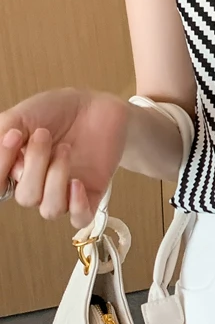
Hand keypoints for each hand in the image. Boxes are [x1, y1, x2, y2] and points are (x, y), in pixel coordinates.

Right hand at [0, 88, 130, 227]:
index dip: (3, 167)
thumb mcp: (19, 117)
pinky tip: (77, 182)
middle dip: (35, 164)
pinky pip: (80, 218)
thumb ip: (0, 136)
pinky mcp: (91, 193)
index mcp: (15, 170)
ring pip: (50, 209)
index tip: (14, 135)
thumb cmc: (56, 111)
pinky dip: (77, 205)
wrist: (95, 105)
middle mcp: (38, 184)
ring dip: (56, 178)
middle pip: (26, 197)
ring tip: (65, 149)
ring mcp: (64, 191)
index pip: (0, 187)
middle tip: (44, 134)